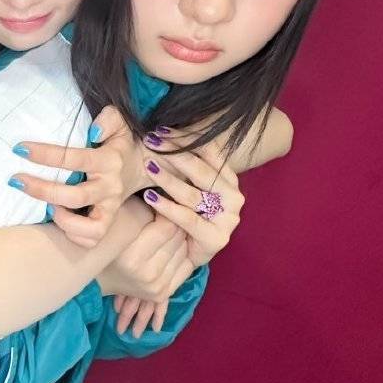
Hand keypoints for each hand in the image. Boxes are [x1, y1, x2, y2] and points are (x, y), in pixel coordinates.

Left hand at [9, 106, 135, 248]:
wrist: (141, 167)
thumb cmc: (118, 144)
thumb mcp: (119, 124)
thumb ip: (109, 118)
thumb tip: (93, 130)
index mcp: (110, 160)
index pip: (74, 158)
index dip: (46, 155)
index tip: (20, 149)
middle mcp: (110, 187)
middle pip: (75, 196)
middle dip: (42, 190)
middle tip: (16, 180)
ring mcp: (110, 208)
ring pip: (87, 226)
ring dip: (60, 218)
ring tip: (44, 206)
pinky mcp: (107, 223)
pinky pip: (91, 239)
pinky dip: (72, 233)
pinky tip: (58, 217)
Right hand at [97, 206, 194, 335]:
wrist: (98, 278)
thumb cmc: (108, 240)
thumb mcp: (119, 217)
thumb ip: (143, 206)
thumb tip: (168, 195)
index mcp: (132, 256)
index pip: (168, 227)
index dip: (167, 211)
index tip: (161, 205)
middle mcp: (146, 274)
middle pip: (179, 238)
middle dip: (175, 223)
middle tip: (166, 215)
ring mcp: (157, 287)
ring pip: (185, 251)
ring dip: (180, 238)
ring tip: (167, 232)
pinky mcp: (163, 294)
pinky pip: (187, 267)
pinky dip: (182, 255)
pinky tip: (170, 249)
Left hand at [141, 135, 243, 266]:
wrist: (185, 252)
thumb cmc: (184, 212)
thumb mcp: (186, 183)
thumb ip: (183, 162)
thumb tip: (162, 130)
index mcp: (230, 180)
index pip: (210, 152)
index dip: (186, 139)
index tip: (161, 130)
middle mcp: (234, 198)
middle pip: (202, 171)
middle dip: (175, 154)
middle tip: (151, 142)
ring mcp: (228, 220)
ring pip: (194, 194)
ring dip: (168, 178)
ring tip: (148, 166)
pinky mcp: (216, 239)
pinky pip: (187, 218)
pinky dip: (167, 206)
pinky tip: (149, 196)